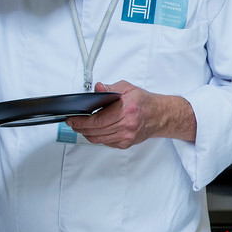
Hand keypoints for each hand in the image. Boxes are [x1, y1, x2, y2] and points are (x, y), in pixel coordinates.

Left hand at [65, 80, 196, 148]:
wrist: (160, 115)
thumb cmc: (144, 102)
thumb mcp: (127, 88)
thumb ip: (110, 88)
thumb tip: (98, 88)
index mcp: (126, 110)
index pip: (97, 120)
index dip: (81, 121)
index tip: (72, 119)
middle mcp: (127, 125)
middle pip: (95, 131)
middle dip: (80, 128)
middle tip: (73, 123)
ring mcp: (126, 136)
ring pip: (98, 139)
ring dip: (87, 133)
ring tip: (82, 127)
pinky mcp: (126, 143)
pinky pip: (106, 142)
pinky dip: (98, 137)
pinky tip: (96, 130)